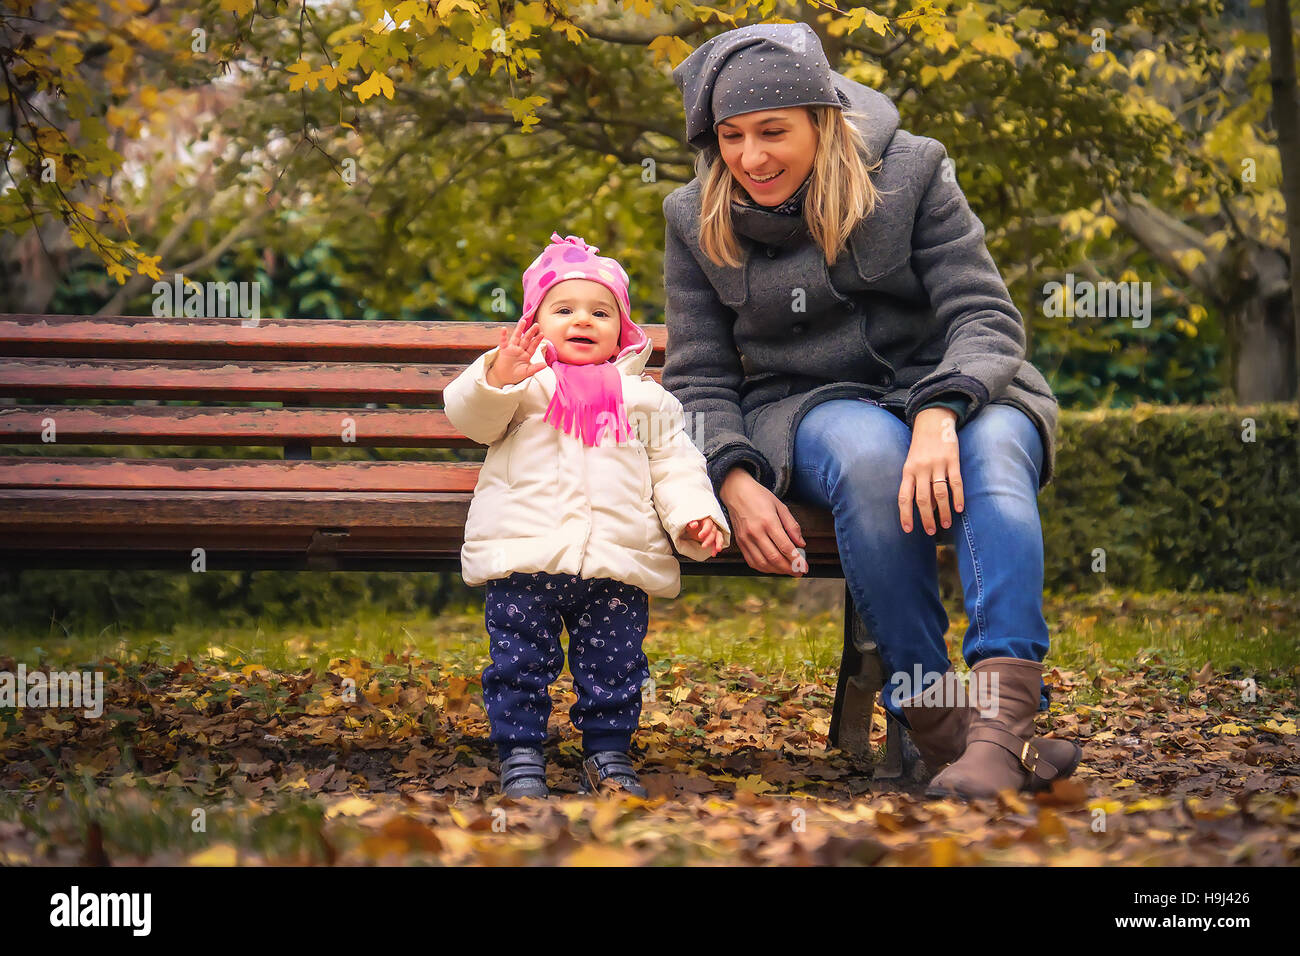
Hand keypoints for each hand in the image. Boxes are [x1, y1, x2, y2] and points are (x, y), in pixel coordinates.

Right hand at [485, 318, 545, 387]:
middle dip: (531, 332)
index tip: (542, 334)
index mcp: (526, 354)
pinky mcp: (504, 350)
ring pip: (516, 337)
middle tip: (537, 325)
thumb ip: (535, 368)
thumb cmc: (516, 375)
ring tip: (523, 321)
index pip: (533, 346)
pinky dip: (503, 336)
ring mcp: (512, 349)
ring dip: (519, 329)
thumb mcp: (527, 372)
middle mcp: (520, 350)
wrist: (504, 378)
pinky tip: (504, 329)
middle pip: (526, 339)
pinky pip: (503, 342)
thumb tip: (545, 365)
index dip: (537, 340)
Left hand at [679, 517, 725, 556]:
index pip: (708, 524)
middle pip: (713, 532)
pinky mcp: (713, 538)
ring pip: (719, 536)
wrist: (692, 527)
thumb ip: (691, 523)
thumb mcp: (689, 523)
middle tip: (703, 546)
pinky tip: (714, 554)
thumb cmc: (691, 524)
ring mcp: (713, 532)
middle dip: (709, 540)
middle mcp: (712, 525)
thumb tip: (694, 525)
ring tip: (718, 549)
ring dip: (719, 543)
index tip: (699, 536)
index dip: (705, 531)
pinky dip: (715, 548)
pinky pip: (716, 543)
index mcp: (706, 520)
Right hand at [718, 466, 806, 574]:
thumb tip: (801, 544)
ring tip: (788, 570)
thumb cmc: (760, 497)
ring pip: (763, 563)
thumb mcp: (781, 506)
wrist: (736, 492)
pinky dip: (764, 568)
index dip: (797, 560)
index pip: (785, 547)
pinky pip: (752, 562)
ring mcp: (746, 539)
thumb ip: (792, 526)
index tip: (805, 567)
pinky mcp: (740, 543)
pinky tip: (773, 568)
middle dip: (789, 568)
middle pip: (774, 558)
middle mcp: (756, 532)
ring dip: (777, 571)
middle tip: (799, 571)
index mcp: (768, 521)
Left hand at [898, 407, 964, 535]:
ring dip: (944, 511)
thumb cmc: (921, 447)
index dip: (905, 514)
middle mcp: (921, 469)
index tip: (908, 530)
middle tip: (930, 531)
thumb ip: (915, 483)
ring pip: (940, 494)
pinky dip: (957, 497)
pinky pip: (955, 482)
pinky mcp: (952, 460)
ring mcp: (937, 464)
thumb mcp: (912, 463)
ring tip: (946, 524)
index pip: (904, 497)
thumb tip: (925, 507)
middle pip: (923, 499)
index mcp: (908, 471)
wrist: (933, 421)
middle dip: (926, 518)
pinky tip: (959, 509)